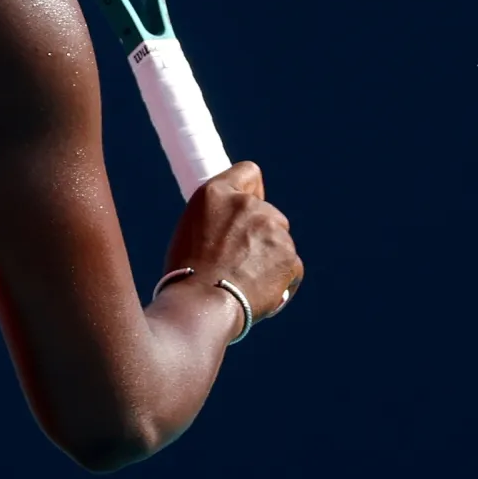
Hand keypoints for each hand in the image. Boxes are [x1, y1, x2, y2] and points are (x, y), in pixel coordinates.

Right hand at [166, 161, 302, 322]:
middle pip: (267, 213)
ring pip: (278, 242)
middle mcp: (247, 204)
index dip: (252, 191)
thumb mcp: (190, 232)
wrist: (202, 306)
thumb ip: (217, 219)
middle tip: (237, 262)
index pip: (248, 172)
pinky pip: (289, 267)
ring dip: (268, 258)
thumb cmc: (187, 275)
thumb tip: (235, 227)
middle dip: (259, 235)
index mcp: (216, 193)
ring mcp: (272, 229)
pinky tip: (257, 293)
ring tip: (242, 282)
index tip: (248, 210)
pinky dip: (279, 280)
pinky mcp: (289, 256)